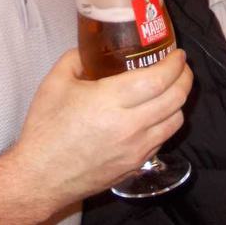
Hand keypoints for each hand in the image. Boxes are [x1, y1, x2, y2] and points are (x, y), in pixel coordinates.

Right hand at [11, 48, 192, 205]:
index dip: (175, 64)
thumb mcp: (55, 82)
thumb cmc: (45, 128)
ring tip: (173, 88)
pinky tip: (158, 114)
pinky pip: (163, 140)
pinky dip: (168, 122)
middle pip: (175, 99)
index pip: (158, 80)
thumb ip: (76, 58)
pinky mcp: (136, 164)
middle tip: (181, 66)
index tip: (179, 54)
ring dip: (180, 101)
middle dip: (185, 78)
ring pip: (175, 121)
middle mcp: (130, 125)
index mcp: (110, 100)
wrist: (40, 177)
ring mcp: (136, 149)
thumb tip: (92, 47)